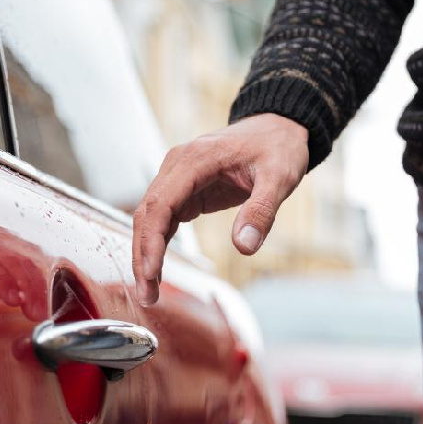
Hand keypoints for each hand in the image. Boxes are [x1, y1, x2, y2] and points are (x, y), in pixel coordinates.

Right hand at [132, 114, 309, 305]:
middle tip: (147, 295)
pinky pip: (164, 219)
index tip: (150, 273)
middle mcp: (178, 167)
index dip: (151, 241)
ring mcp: (179, 178)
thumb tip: (244, 247)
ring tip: (150, 292)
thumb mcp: (279, 178)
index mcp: (194, 160)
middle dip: (143, 256)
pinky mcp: (187, 189)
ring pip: (150, 219)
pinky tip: (158, 271)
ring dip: (146, 254)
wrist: (279, 128)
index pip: (160, 204)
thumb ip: (261, 211)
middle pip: (147, 214)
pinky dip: (158, 245)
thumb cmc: (278, 147)